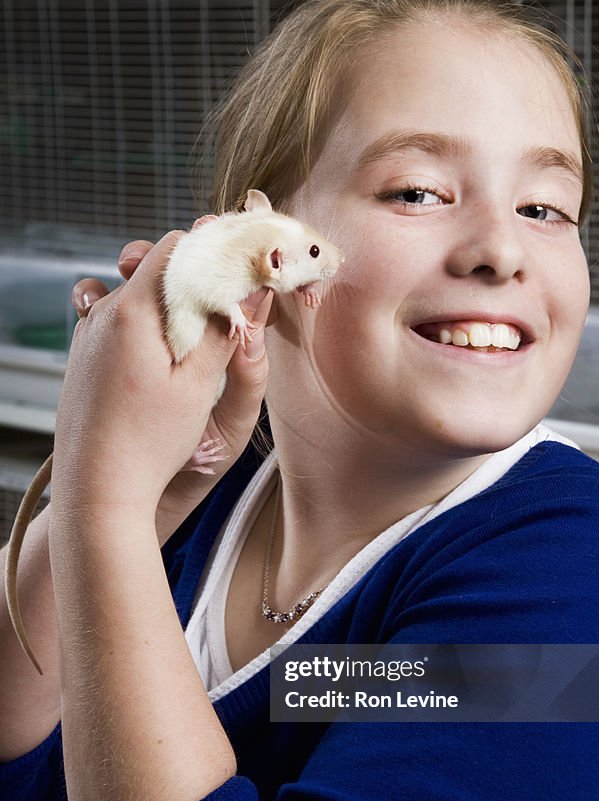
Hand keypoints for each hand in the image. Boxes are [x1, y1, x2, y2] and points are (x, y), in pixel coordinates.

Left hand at [58, 220, 272, 535]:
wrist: (96, 492)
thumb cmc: (149, 447)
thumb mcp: (200, 387)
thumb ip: (226, 332)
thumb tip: (252, 288)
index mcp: (132, 310)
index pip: (177, 247)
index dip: (215, 251)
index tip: (244, 267)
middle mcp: (102, 313)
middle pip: (154, 265)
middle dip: (195, 274)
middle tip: (227, 299)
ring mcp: (87, 334)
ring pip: (135, 292)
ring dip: (169, 300)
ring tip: (196, 333)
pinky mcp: (83, 356)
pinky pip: (115, 319)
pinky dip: (142, 322)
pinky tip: (159, 353)